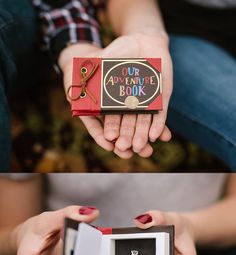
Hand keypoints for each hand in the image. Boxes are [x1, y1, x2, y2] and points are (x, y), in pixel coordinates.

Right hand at [60, 33, 172, 158]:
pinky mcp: (159, 98)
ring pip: (143, 124)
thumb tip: (88, 100)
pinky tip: (158, 136)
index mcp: (109, 106)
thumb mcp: (97, 69)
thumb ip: (93, 83)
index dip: (106, 135)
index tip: (108, 143)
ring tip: (143, 149)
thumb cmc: (113, 54)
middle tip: (125, 151)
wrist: (137, 41)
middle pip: (126, 128)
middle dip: (126, 139)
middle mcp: (126, 108)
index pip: (106, 125)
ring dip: (142, 137)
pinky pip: (159, 114)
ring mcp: (143, 104)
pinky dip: (158, 125)